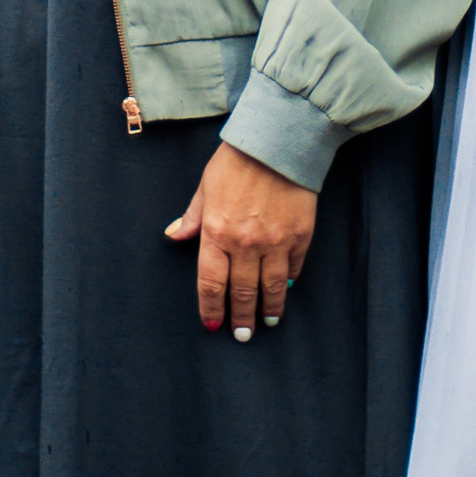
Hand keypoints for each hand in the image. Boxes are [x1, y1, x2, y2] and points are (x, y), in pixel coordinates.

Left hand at [165, 143, 316, 342]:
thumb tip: (175, 236)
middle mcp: (245, 244)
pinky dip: (288, 282)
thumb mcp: (206, 187)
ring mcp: (275, 242)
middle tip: (242, 335)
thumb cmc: (237, 161)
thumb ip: (192, 217)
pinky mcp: (300, 235)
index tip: (212, 324)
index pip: (211, 283)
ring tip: (266, 322)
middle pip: (242, 292)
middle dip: (240, 317)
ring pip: (271, 287)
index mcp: (216, 233)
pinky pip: (293, 267)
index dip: (211, 307)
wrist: (278, 142)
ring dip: (268, 308)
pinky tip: (285, 291)